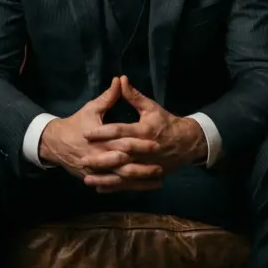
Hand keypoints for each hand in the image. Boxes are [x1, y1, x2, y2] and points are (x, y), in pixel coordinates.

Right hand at [39, 77, 163, 189]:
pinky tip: (143, 187)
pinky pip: (114, 185)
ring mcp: (97, 170)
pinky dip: (128, 187)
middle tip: (161, 167)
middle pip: (124, 165)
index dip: (140, 143)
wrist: (55, 143)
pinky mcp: (95, 177)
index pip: (123, 142)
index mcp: (100, 139)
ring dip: (139, 180)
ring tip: (158, 180)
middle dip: (142, 167)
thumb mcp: (92, 108)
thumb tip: (120, 80)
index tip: (156, 143)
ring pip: (120, 179)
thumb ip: (109, 96)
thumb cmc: (76, 123)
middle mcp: (99, 157)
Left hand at [81, 76, 207, 191]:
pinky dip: (115, 187)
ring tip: (86, 179)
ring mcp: (146, 165)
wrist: (186, 143)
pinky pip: (129, 184)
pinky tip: (100, 188)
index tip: (86, 133)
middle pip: (119, 155)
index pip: (120, 131)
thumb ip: (134, 96)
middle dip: (100, 159)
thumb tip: (120, 79)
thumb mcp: (151, 107)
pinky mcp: (147, 175)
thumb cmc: (166, 123)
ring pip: (122, 174)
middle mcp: (144, 150)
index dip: (103, 132)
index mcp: (144, 131)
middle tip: (82, 159)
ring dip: (105, 177)